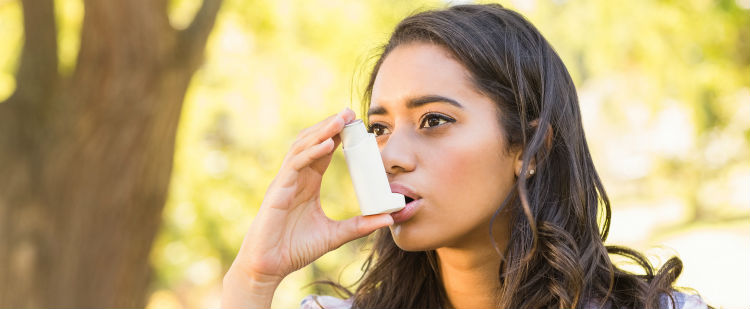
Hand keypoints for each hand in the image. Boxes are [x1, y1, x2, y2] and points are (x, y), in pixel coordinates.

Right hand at [226, 107, 393, 284]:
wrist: (269, 267)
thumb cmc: (295, 249)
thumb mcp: (335, 235)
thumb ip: (360, 225)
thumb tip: (388, 219)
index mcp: (308, 183)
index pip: (323, 151)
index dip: (338, 136)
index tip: (356, 124)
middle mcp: (296, 178)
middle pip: (312, 142)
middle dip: (330, 126)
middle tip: (350, 111)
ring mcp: (285, 182)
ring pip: (302, 148)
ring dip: (321, 132)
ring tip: (340, 120)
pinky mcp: (278, 191)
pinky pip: (294, 165)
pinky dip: (310, 154)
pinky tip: (326, 145)